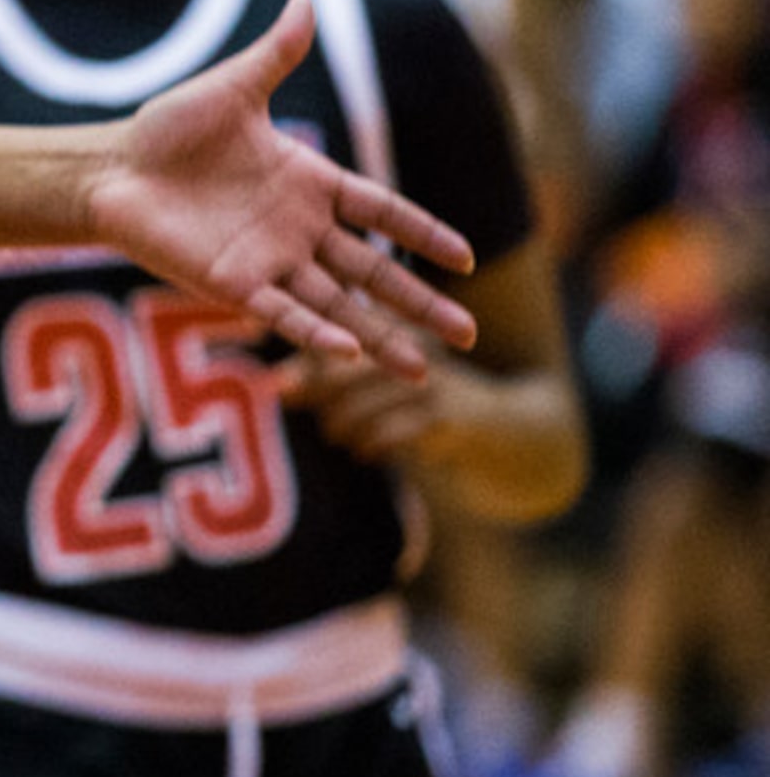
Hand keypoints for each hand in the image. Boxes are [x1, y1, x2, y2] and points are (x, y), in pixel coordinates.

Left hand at [83, 0, 477, 376]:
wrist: (110, 167)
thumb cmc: (167, 130)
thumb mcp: (232, 88)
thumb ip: (276, 53)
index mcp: (307, 183)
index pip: (380, 211)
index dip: (421, 233)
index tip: (465, 259)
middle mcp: (296, 230)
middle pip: (372, 271)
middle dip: (418, 302)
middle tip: (467, 335)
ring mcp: (267, 261)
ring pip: (336, 305)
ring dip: (379, 336)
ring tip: (421, 371)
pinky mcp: (232, 284)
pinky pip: (282, 311)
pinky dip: (315, 332)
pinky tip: (350, 352)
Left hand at [284, 334, 476, 463]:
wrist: (499, 426)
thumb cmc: (423, 399)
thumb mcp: (386, 377)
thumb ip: (335, 373)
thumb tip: (278, 383)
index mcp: (401, 326)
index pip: (341, 335)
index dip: (308, 358)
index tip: (276, 379)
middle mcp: (416, 344)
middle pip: (346, 368)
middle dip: (314, 388)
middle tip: (287, 400)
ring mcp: (431, 379)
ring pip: (360, 404)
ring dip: (339, 424)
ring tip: (333, 434)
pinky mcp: (442, 415)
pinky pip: (386, 433)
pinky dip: (368, 445)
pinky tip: (363, 451)